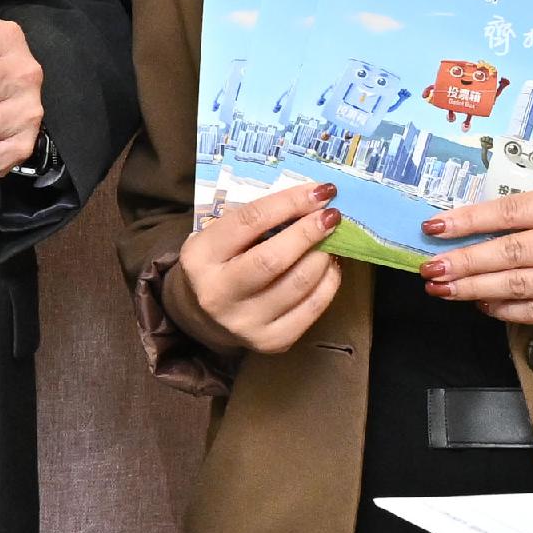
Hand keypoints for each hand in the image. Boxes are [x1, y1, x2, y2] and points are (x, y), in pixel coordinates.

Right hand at [168, 178, 345, 359]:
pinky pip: (312, 308)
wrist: (203, 317)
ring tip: (330, 241)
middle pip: (273, 259)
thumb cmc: (219, 264)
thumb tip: (311, 201)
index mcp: (200, 258)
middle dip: (309, 232)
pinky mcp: (271, 341)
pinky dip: (329, 282)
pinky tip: (329, 266)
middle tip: (332, 216)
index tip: (320, 191)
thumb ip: (256, 221)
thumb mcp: (219, 237)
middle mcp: (218, 294)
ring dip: (323, 256)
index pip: (249, 222)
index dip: (289, 203)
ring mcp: (245, 323)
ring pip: (299, 284)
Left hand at [421, 184, 532, 332]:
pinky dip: (503, 309)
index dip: (470, 221)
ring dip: (474, 289)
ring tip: (442, 287)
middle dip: (464, 262)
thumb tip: (473, 226)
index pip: (516, 211)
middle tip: (428, 267)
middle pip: (514, 253)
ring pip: (522, 287)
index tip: (434, 227)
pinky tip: (481, 304)